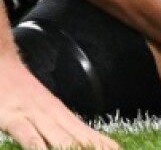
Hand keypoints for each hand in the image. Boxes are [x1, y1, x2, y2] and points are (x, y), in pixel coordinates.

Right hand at [0, 56, 118, 149]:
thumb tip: (77, 142)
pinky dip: (37, 146)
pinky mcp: (15, 118)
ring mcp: (36, 116)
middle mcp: (55, 116)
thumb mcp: (44, 111)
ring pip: (60, 139)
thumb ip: (60, 128)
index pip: (90, 135)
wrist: (4, 64)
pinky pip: (28, 135)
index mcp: (63, 116)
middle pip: (79, 140)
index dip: (105, 145)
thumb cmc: (23, 94)